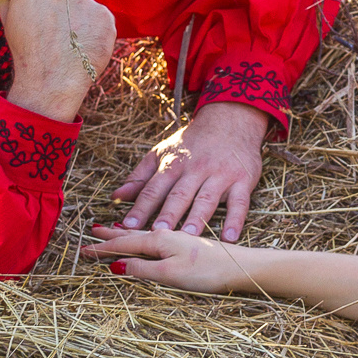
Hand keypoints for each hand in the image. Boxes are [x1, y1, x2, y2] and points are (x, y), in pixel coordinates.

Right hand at [0, 0, 116, 122]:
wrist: (50, 81)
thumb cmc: (27, 54)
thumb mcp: (8, 22)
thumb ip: (5, 0)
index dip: (50, 11)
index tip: (48, 28)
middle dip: (67, 14)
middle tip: (61, 38)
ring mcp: (84, 1)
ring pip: (87, 8)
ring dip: (84, 22)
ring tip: (73, 44)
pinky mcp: (104, 14)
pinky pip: (103, 19)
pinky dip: (98, 32)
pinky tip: (87, 46)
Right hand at [83, 224, 255, 291]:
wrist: (245, 264)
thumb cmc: (210, 270)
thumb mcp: (172, 274)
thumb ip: (144, 269)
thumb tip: (117, 266)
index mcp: (159, 239)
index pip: (124, 243)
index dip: (103, 248)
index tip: (84, 249)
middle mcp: (168, 232)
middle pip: (134, 232)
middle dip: (113, 233)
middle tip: (93, 231)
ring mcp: (181, 234)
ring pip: (148, 230)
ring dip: (131, 229)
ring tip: (117, 227)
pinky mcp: (194, 239)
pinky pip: (163, 231)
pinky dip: (150, 230)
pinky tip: (153, 231)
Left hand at [112, 101, 268, 238]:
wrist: (230, 119)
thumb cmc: (192, 142)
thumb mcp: (162, 153)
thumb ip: (140, 176)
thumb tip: (115, 196)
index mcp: (173, 164)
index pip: (153, 189)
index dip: (140, 208)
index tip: (127, 227)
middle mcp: (195, 169)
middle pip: (179, 194)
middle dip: (168, 214)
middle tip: (158, 233)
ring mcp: (220, 175)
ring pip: (207, 199)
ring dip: (198, 218)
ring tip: (190, 237)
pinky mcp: (242, 180)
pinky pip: (239, 202)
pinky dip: (235, 220)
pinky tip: (229, 238)